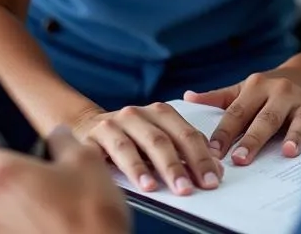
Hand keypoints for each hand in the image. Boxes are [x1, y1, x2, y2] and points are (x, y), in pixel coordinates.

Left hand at [0, 126, 129, 233]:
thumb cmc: (90, 215)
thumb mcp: (85, 159)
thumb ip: (63, 140)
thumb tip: (58, 137)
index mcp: (4, 177)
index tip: (7, 148)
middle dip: (20, 178)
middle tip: (51, 177)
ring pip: (6, 210)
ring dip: (27, 204)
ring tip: (61, 204)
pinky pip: (16, 230)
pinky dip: (31, 225)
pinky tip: (59, 223)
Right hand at [75, 102, 223, 194]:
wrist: (86, 126)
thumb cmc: (130, 138)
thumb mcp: (156, 139)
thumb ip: (182, 151)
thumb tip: (215, 170)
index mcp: (159, 112)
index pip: (186, 132)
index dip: (202, 155)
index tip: (214, 177)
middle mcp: (138, 113)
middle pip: (166, 138)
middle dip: (185, 164)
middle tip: (198, 187)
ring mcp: (116, 123)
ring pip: (143, 144)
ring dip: (163, 167)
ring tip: (177, 189)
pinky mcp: (96, 136)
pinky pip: (117, 152)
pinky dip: (134, 169)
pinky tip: (145, 185)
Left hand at [184, 66, 300, 164]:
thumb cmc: (271, 89)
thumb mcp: (246, 89)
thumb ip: (219, 97)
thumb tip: (188, 98)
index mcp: (254, 86)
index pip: (235, 112)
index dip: (222, 133)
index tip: (210, 152)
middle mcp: (273, 89)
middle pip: (255, 117)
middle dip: (244, 139)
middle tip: (233, 160)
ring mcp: (293, 98)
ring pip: (277, 120)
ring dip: (264, 138)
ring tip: (255, 156)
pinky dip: (297, 138)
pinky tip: (290, 151)